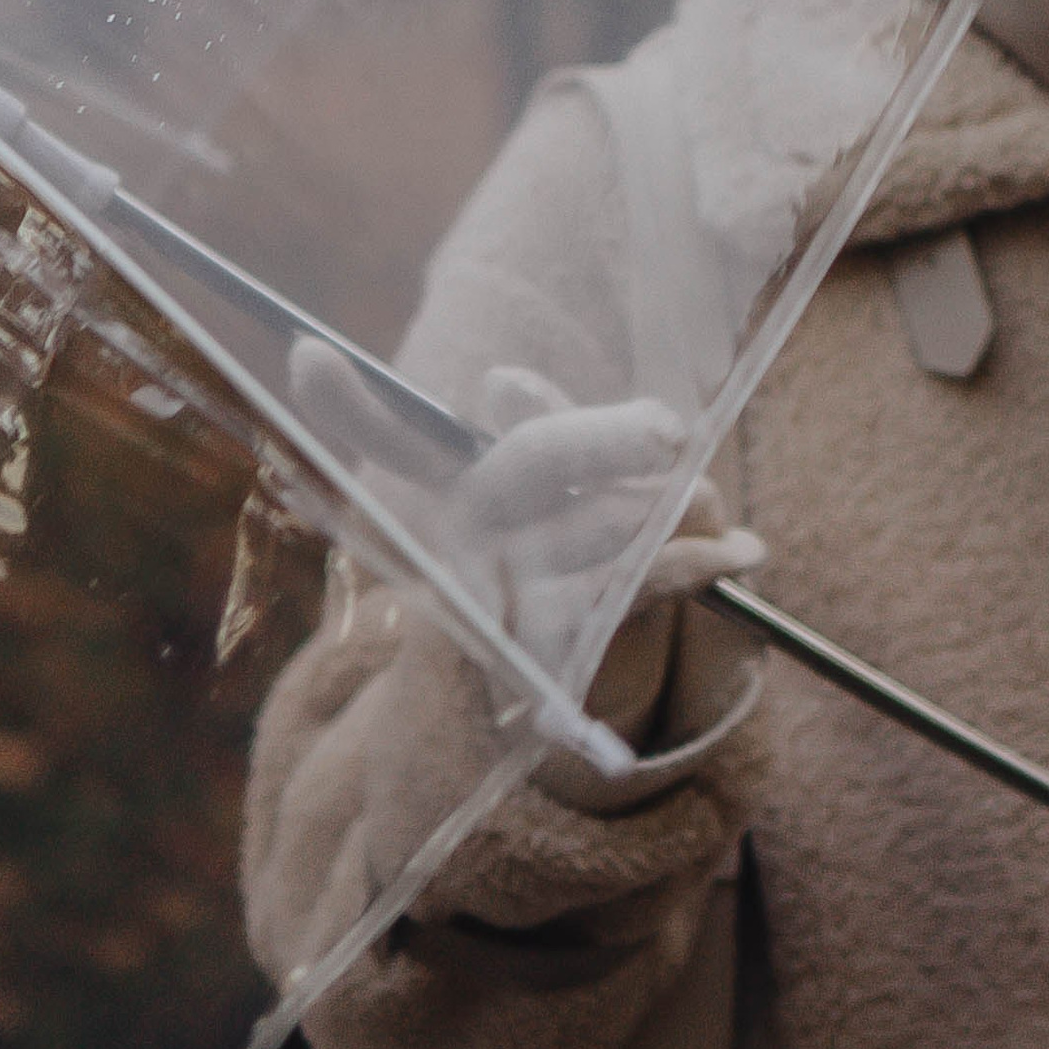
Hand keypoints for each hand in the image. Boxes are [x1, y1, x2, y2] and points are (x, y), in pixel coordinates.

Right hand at [288, 342, 762, 665]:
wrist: (530, 694)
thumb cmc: (545, 550)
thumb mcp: (541, 483)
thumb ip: (536, 425)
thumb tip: (500, 387)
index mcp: (452, 481)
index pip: (391, 433)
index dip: (346, 403)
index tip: (306, 354)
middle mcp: (464, 536)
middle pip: (529, 463)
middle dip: (603, 438)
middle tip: (666, 429)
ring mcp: (505, 598)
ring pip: (602, 525)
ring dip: (667, 506)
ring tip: (698, 490)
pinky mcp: (551, 651)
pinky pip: (638, 586)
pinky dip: (699, 562)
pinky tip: (742, 551)